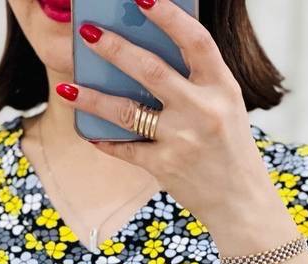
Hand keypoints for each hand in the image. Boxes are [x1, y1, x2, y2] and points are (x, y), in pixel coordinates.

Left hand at [62, 0, 274, 228]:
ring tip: (66, 87)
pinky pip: (125, 148)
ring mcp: (182, 140)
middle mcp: (202, 110)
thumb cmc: (229, 146)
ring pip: (127, 111)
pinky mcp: (164, 166)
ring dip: (92, 98)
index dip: (169, 15)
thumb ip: (197, 79)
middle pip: (151, 71)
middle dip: (114, 49)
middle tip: (86, 32)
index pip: (195, 41)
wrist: (240, 202)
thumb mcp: (226, 105)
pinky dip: (104, 140)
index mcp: (223, 87)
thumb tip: (147, 49)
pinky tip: (88, 131)